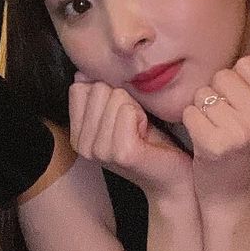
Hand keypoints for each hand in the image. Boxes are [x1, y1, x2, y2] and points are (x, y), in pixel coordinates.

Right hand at [69, 74, 191, 201]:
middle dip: (122, 99)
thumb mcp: (116, 115)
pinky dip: (143, 116)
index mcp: (77, 136)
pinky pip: (129, 111)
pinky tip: (146, 134)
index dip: (106, 94)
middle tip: (133, 125)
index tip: (120, 116)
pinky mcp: (121, 153)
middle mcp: (82, 146)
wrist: (172, 177)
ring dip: (135, 109)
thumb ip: (96, 95)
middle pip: (98, 89)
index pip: (79, 88)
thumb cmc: (149, 142)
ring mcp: (100, 151)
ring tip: (140, 131)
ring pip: (115, 97)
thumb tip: (81, 73)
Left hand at [181, 35, 249, 204]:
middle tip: (223, 119)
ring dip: (201, 108)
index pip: (247, 65)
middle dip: (215, 93)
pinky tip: (201, 138)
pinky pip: (190, 112)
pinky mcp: (214, 145)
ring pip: (203, 93)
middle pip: (223, 77)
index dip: (235, 80)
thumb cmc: (243, 146)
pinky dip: (190, 122)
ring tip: (213, 128)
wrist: (230, 191)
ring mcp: (241, 134)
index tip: (239, 104)